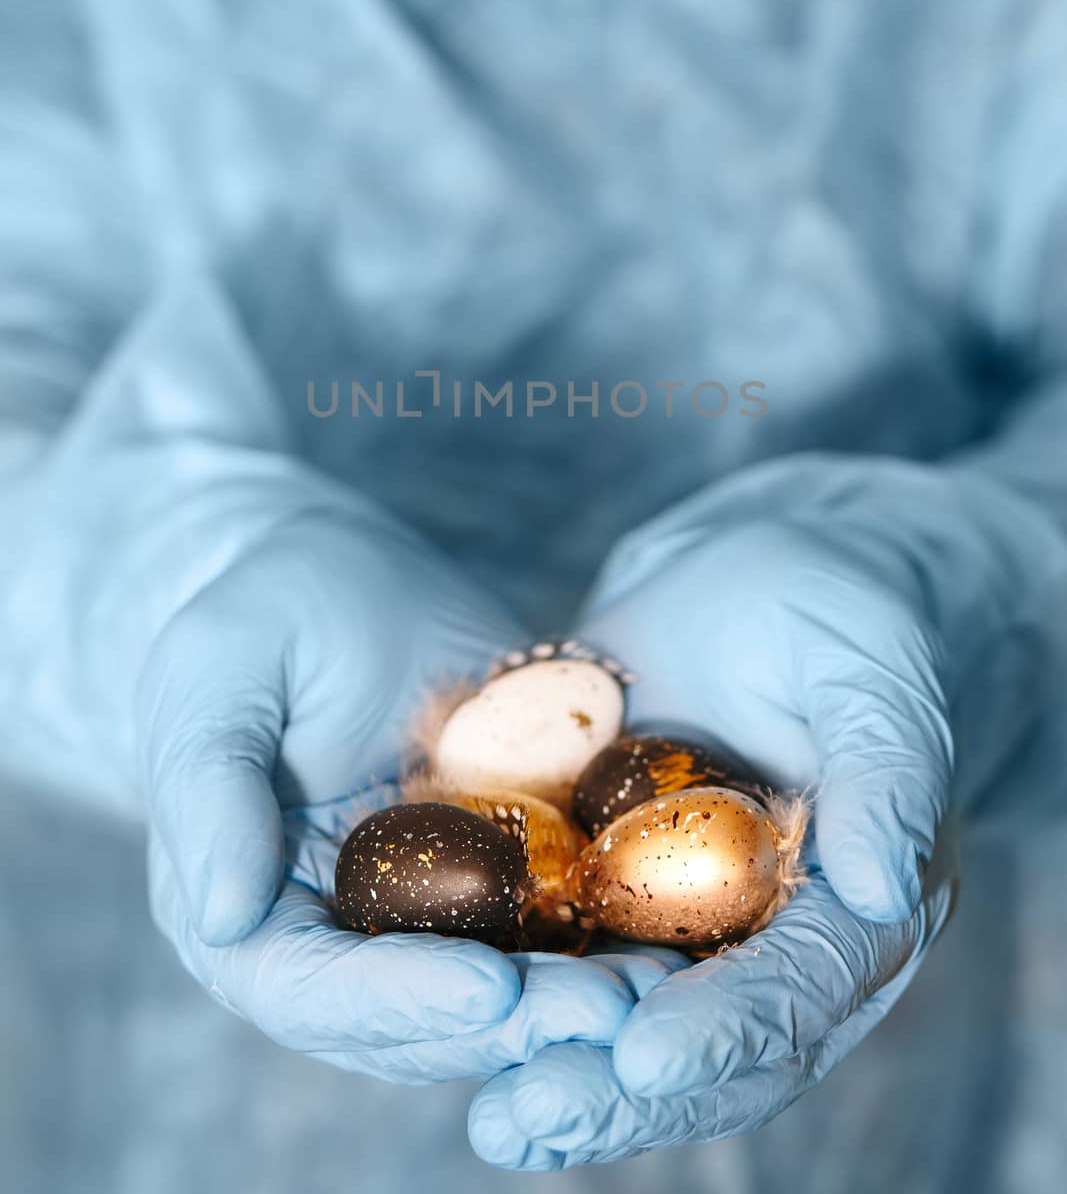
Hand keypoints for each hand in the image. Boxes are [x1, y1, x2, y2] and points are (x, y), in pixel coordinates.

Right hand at [138, 507, 675, 1080]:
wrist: (340, 564)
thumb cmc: (265, 607)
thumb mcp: (219, 675)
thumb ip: (210, 792)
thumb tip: (224, 921)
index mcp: (252, 911)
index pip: (315, 991)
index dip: (399, 1003)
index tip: (489, 990)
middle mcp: (340, 933)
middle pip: (422, 1014)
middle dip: (516, 1020)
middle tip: (606, 1010)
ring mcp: (427, 906)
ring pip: (500, 986)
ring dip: (575, 999)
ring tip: (658, 986)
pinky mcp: (501, 866)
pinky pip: (554, 923)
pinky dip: (608, 941)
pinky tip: (678, 935)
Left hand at [469, 463, 960, 1165]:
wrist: (745, 572)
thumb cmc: (829, 608)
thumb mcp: (870, 671)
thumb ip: (888, 771)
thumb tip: (888, 889)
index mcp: (858, 907)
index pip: (801, 991)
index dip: (726, 1030)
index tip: (644, 1057)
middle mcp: (773, 939)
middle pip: (704, 1041)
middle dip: (618, 1089)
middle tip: (528, 1116)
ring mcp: (684, 918)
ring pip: (625, 1020)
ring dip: (556, 1069)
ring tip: (490, 1115)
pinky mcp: (610, 885)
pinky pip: (564, 953)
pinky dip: (512, 993)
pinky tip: (433, 1016)